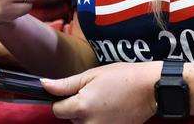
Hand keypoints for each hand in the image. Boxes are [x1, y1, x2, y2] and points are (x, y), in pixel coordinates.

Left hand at [41, 62, 160, 123]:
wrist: (149, 88)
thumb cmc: (122, 77)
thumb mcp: (91, 74)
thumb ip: (66, 84)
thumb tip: (44, 85)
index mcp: (82, 107)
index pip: (57, 110)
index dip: (62, 100)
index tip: (73, 92)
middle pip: (71, 119)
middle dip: (77, 107)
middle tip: (94, 92)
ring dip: (88, 115)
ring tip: (104, 101)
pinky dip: (99, 120)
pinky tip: (110, 110)